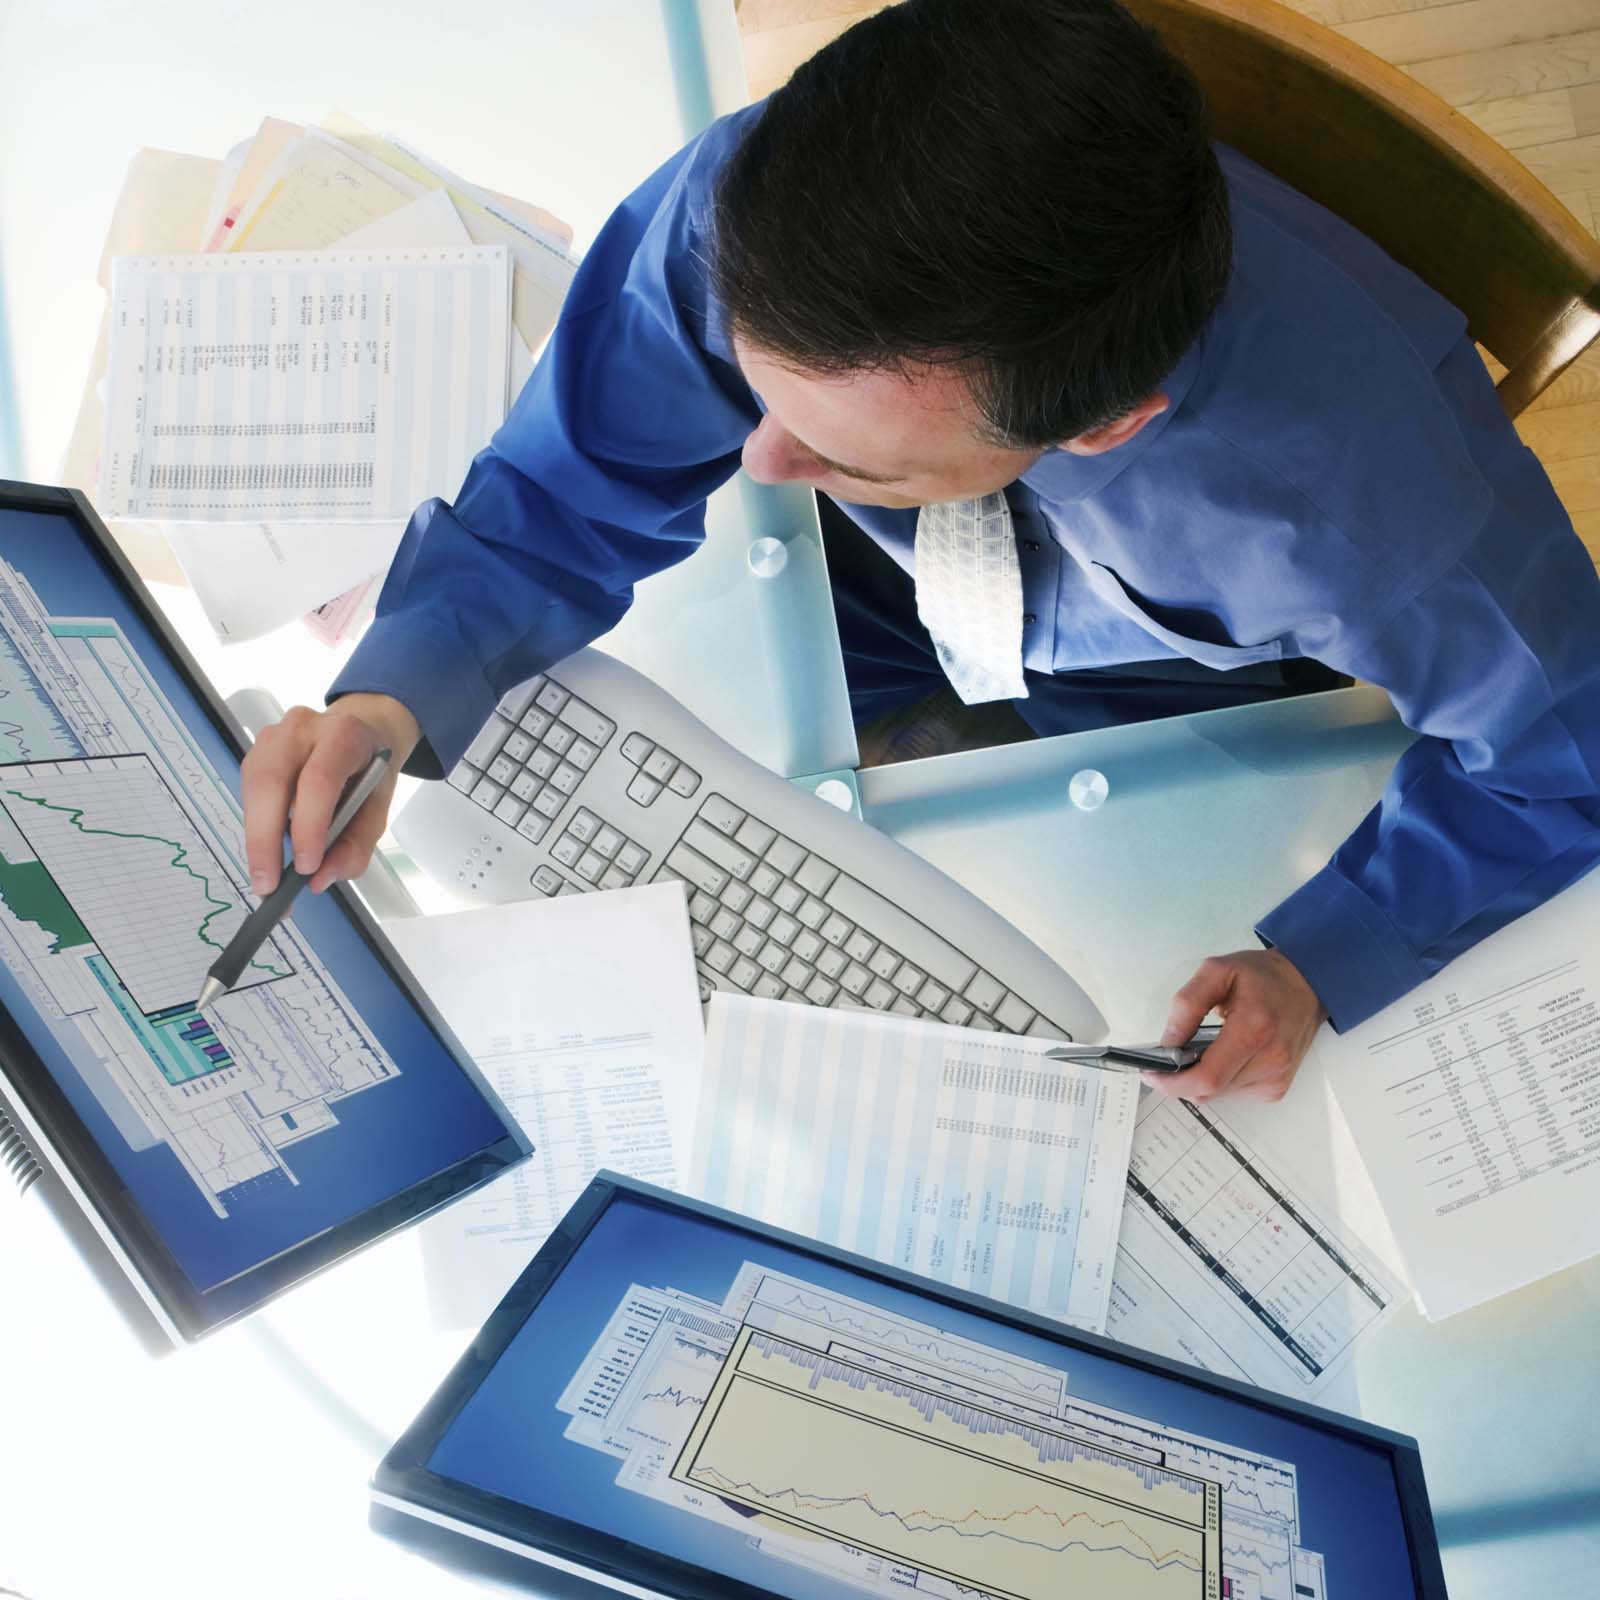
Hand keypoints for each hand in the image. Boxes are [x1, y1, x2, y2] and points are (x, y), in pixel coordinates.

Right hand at [240, 693, 420, 895]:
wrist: (360, 734)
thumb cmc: (368, 772)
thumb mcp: (377, 810)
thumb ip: (356, 846)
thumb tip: (319, 879)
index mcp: (344, 735)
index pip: (319, 780)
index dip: (309, 826)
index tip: (305, 867)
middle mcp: (303, 728)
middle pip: (271, 782)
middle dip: (265, 840)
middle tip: (267, 885)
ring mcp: (273, 737)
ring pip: (253, 788)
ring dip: (257, 838)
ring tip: (266, 875)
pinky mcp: (256, 753)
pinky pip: (248, 793)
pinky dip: (257, 826)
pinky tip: (268, 846)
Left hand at [1147, 949, 1325, 1103]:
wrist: (1307, 985)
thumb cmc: (1262, 976)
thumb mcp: (1216, 971)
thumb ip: (1187, 1004)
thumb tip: (1168, 1041)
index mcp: (1254, 1029)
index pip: (1208, 1077)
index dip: (1174, 1082)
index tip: (1152, 1074)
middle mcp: (1270, 1060)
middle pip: (1210, 1091)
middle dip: (1180, 1081)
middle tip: (1165, 1062)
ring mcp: (1276, 1077)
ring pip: (1219, 1095)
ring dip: (1200, 1079)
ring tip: (1196, 1052)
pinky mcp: (1277, 1087)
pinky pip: (1235, 1093)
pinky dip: (1219, 1079)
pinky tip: (1221, 1057)